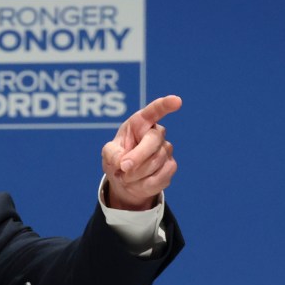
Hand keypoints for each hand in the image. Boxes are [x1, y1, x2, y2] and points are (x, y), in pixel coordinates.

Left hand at [101, 95, 180, 210]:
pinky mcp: (171, 166)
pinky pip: (160, 177)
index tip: (176, 101)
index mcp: (140, 123)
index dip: (165, 105)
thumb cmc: (117, 159)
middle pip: (153, 141)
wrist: (126, 180)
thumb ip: (112, 154)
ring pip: (155, 162)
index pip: (154, 111)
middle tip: (123, 167)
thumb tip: (124, 161)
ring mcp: (166, 150)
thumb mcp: (108, 153)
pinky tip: (137, 182)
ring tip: (125, 175)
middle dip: (137, 156)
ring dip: (135, 173)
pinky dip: (143, 184)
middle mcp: (156, 133)